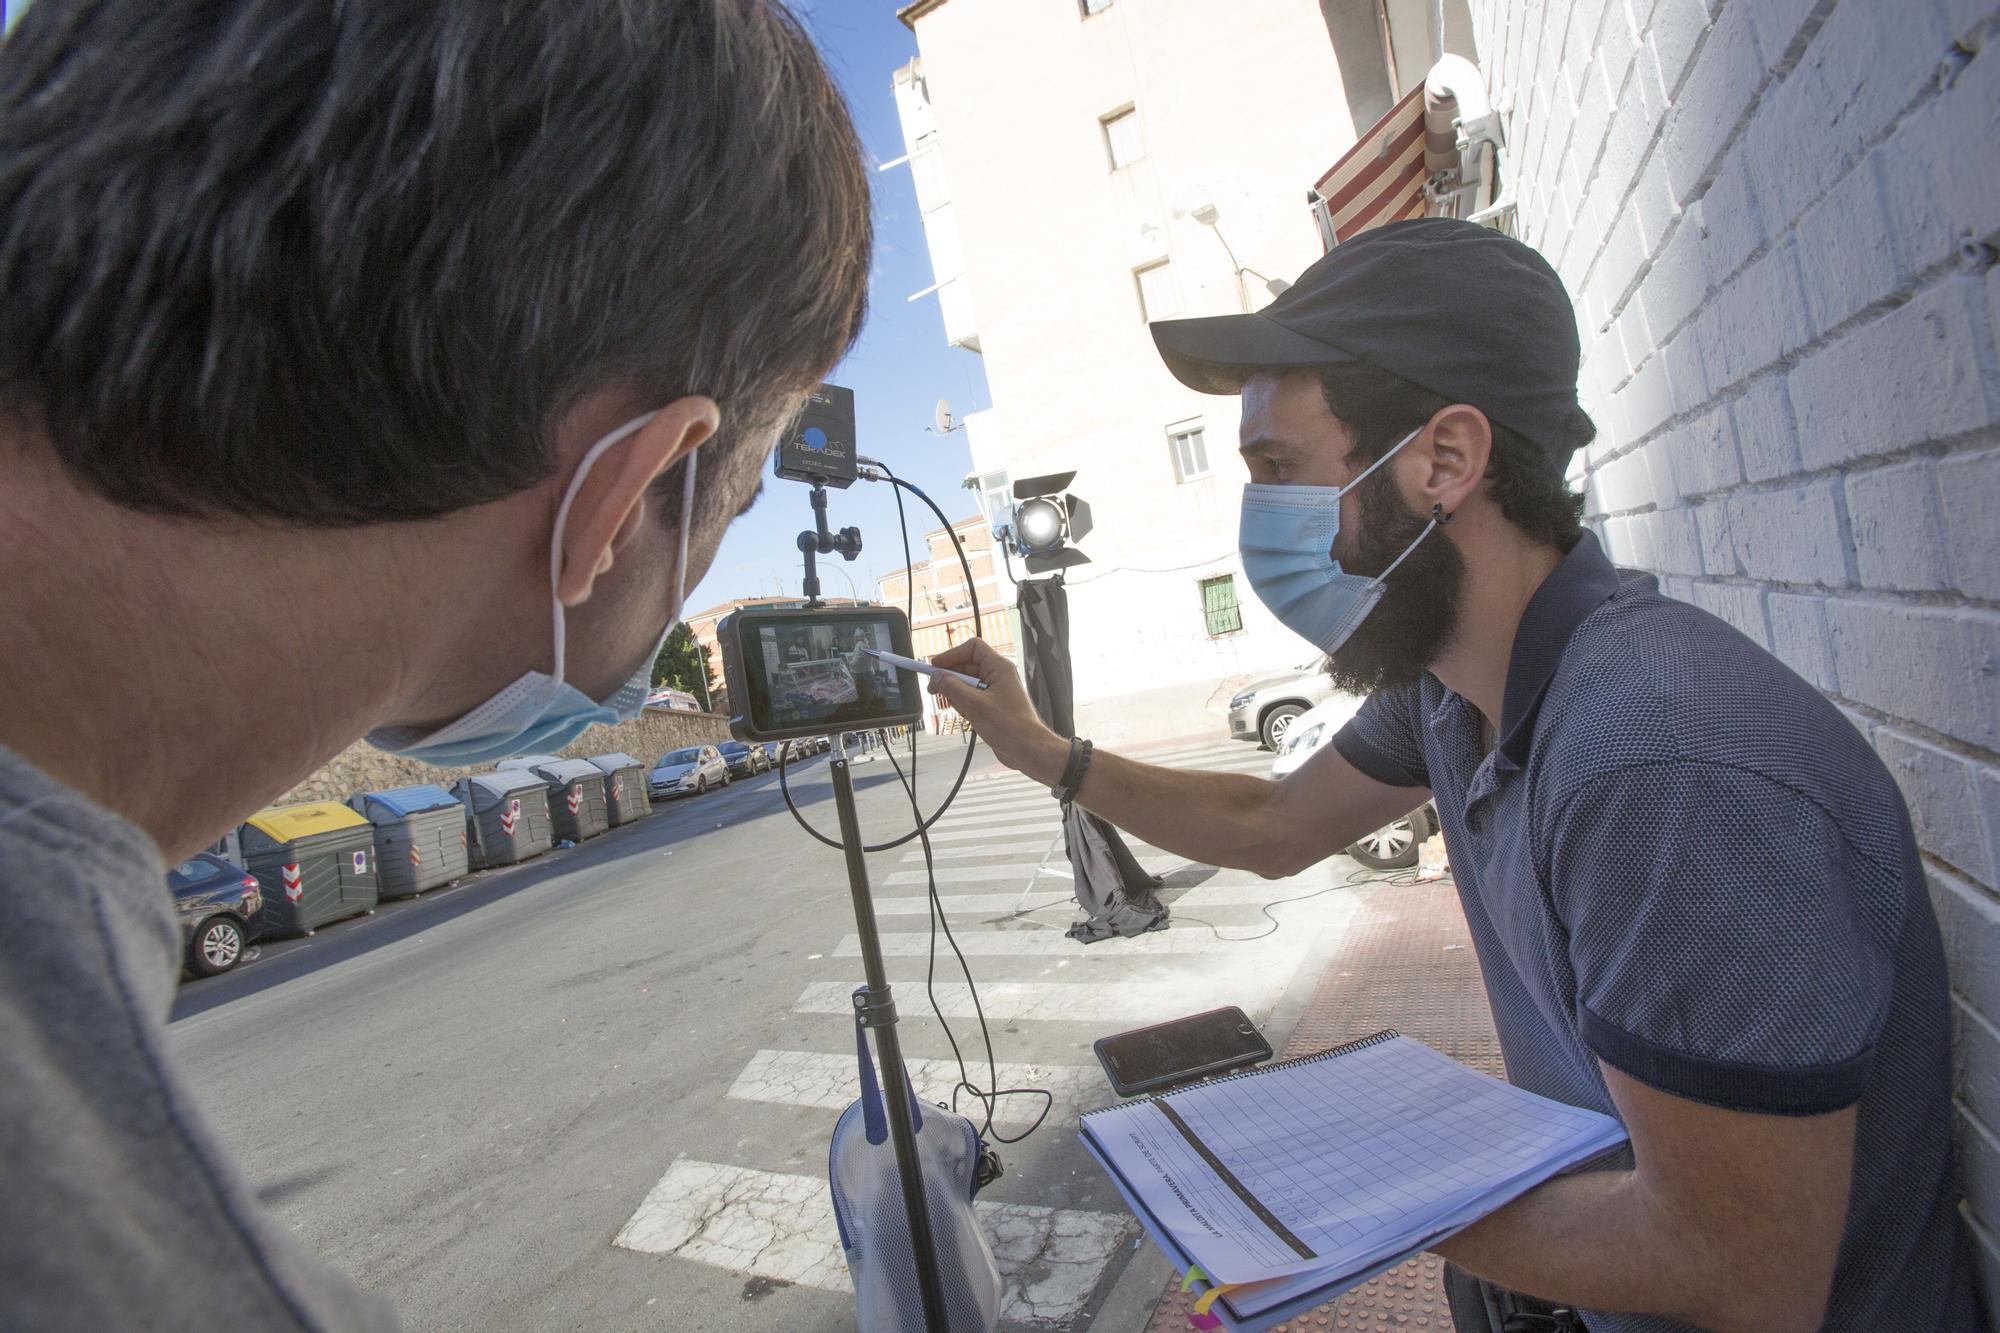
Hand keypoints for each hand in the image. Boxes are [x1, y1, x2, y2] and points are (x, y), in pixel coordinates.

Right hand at [927, 638, 1067, 783]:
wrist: (1027, 749)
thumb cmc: (1011, 727)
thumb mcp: (975, 705)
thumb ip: (952, 688)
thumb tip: (936, 677)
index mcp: (999, 668)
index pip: (972, 648)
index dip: (952, 655)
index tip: (935, 666)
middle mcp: (998, 676)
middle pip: (966, 666)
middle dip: (950, 678)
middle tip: (935, 689)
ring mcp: (995, 691)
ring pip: (966, 684)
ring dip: (957, 694)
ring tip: (963, 710)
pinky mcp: (992, 705)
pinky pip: (971, 698)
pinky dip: (964, 705)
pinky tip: (968, 717)